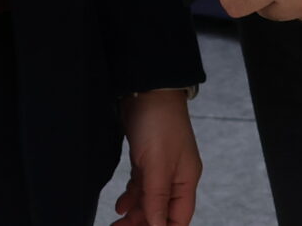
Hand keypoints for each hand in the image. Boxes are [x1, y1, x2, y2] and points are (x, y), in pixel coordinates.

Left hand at [111, 89, 201, 225]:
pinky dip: (131, 197)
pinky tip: (120, 205)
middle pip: (162, 211)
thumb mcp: (156, 165)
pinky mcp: (146, 158)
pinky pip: (140, 186)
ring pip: (149, 200)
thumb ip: (157, 198)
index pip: (178, 218)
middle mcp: (176, 176)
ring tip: (116, 223)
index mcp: (186, 179)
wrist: (147, 88)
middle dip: (144, 223)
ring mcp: (161, 167)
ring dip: (134, 213)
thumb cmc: (158, 123)